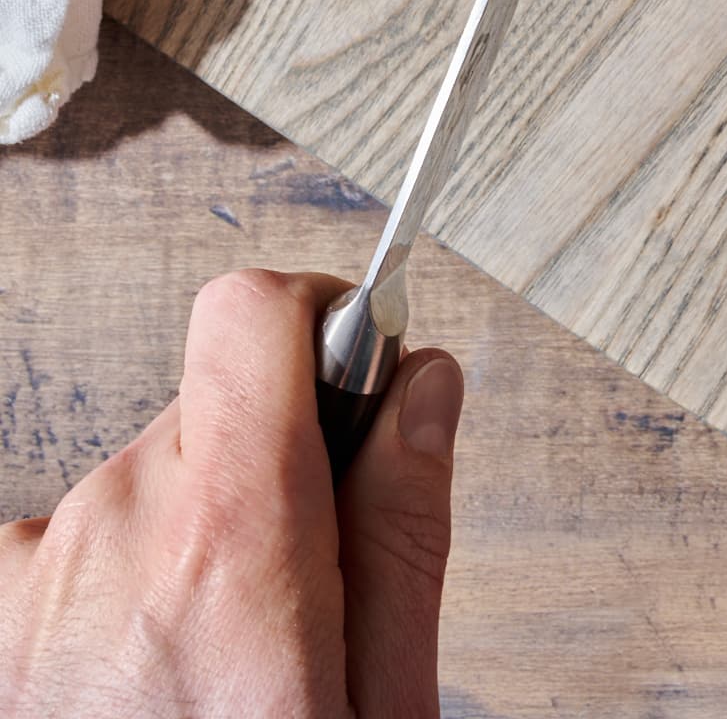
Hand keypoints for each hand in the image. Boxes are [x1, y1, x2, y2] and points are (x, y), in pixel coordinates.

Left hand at [0, 269, 461, 718]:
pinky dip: (118, 586)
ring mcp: (35, 574)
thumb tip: (421, 382)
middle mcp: (113, 533)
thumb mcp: (387, 704)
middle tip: (308, 592)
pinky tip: (145, 682)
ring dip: (195, 534)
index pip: (251, 315)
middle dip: (274, 461)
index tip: (355, 366)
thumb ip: (403, 524)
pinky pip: (76, 543)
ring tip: (221, 670)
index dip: (318, 319)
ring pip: (148, 479)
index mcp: (230, 545)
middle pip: (215, 406)